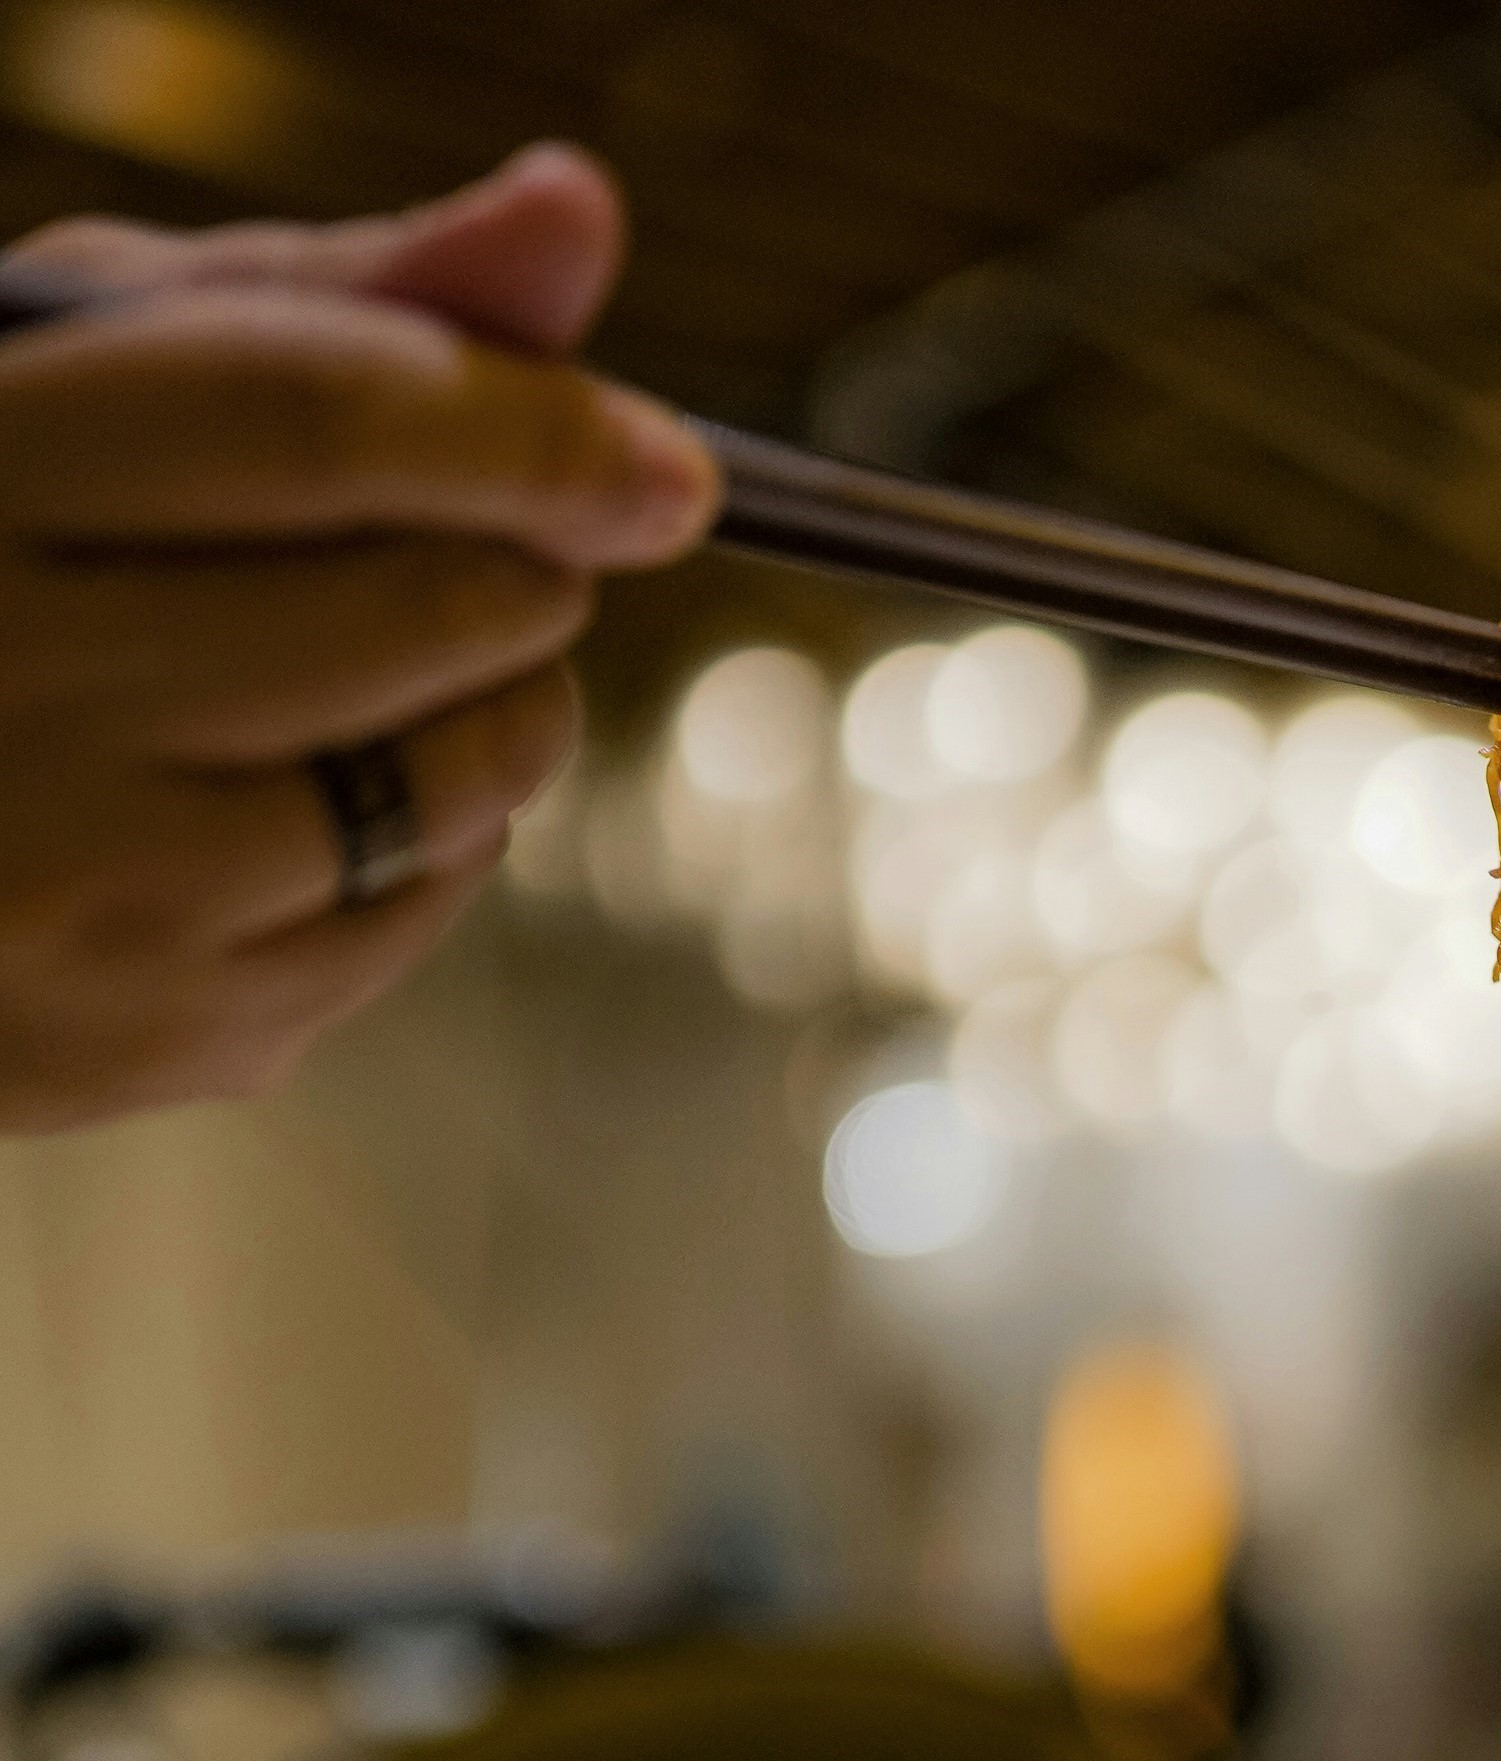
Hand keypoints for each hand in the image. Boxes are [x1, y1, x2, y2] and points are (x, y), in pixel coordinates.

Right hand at [0, 141, 714, 1130]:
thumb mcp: (88, 377)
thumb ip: (322, 303)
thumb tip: (576, 218)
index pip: (314, 423)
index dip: (527, 428)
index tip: (664, 464)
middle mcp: (11, 689)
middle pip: (418, 609)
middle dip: (529, 566)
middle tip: (518, 542)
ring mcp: (91, 885)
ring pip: (454, 782)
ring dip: (506, 699)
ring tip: (412, 650)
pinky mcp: (168, 1031)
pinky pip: (415, 911)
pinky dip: (438, 832)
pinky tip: (331, 781)